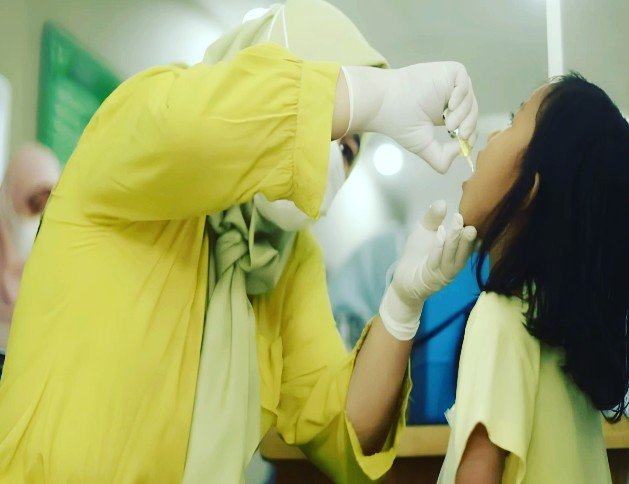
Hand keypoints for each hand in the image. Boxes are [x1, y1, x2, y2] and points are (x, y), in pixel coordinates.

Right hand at [342, 62, 477, 173]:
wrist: (384, 104)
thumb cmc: (399, 122)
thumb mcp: (423, 146)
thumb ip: (441, 158)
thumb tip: (461, 152)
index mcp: (444, 113)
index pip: (467, 123)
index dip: (469, 135)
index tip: (462, 144)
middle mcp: (449, 97)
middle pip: (472, 112)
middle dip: (468, 126)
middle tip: (458, 135)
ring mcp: (449, 84)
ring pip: (470, 100)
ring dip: (463, 115)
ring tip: (448, 123)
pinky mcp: (448, 71)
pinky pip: (464, 82)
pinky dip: (462, 96)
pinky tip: (450, 106)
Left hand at [379, 200, 477, 339]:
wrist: (403, 280)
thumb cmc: (417, 255)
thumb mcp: (424, 233)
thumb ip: (433, 219)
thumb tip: (442, 202)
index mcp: (456, 254)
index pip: (468, 244)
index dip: (471, 232)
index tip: (473, 215)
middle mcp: (454, 265)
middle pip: (462, 250)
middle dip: (464, 234)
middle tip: (463, 217)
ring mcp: (444, 274)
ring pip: (452, 257)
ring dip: (454, 240)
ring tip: (457, 223)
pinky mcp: (432, 279)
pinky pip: (437, 262)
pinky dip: (439, 248)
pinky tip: (440, 235)